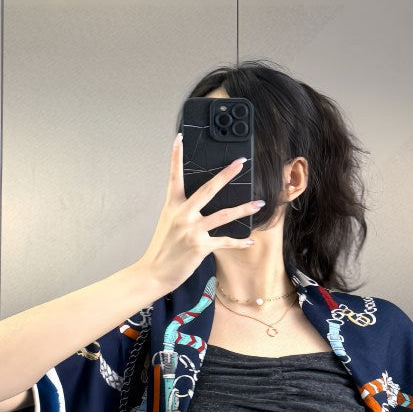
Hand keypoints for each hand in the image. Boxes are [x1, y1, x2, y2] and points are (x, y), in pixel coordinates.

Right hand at [138, 133, 259, 295]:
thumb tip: (199, 204)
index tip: (179, 138)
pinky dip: (239, 242)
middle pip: (208, 189)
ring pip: (223, 215)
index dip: (176, 156)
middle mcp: (182, 215)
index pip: (174, 176)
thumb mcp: (167, 224)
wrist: (153, 273)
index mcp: (172, 207)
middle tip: (240, 163)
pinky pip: (225, 241)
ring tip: (259, 204)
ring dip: (243, 208)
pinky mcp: (200, 246)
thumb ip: (181, 212)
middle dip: (226, 175)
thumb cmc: (161, 250)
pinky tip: (250, 241)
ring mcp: (192, 230)